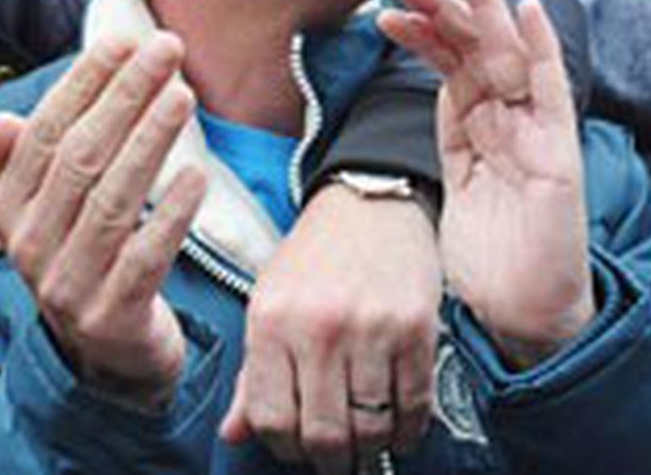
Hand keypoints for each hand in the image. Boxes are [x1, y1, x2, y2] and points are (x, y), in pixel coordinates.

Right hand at [0, 32, 206, 409]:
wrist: (108, 360)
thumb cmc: (87, 263)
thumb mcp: (47, 216)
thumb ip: (31, 167)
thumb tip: (2, 119)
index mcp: (9, 212)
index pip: (44, 134)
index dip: (83, 83)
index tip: (123, 39)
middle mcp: (29, 248)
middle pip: (79, 158)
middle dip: (124, 96)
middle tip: (167, 49)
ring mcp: (69, 285)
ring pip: (111, 200)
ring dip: (150, 141)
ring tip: (184, 95)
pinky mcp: (112, 317)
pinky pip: (145, 255)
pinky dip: (171, 213)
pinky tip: (196, 174)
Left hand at [221, 183, 439, 469]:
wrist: (369, 202)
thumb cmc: (313, 258)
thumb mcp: (267, 304)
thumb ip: (251, 374)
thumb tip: (234, 433)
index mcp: (271, 322)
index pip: (270, 418)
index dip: (283, 448)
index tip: (295, 449)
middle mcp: (319, 327)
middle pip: (324, 434)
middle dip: (329, 461)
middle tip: (335, 460)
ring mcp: (371, 329)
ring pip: (371, 427)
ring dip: (370, 450)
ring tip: (366, 445)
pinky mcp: (416, 329)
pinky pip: (414, 405)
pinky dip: (407, 430)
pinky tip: (398, 429)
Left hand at [381, 0, 591, 369]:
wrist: (522, 316)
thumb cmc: (485, 265)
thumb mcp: (442, 198)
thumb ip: (432, 155)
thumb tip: (388, 131)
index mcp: (474, 129)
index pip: (446, 65)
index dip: (417, 33)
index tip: (380, 11)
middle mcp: (505, 120)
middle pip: (471, 46)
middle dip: (436, 4)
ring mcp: (534, 131)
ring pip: (507, 52)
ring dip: (481, 5)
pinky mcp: (559, 152)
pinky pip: (552, 90)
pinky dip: (543, 47)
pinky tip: (528, 10)